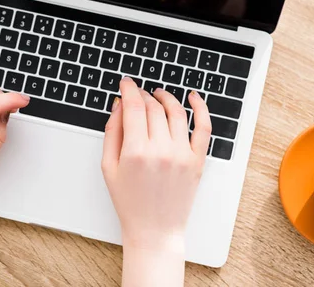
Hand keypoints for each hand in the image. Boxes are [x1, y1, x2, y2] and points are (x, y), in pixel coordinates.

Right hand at [101, 78, 210, 251]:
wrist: (155, 230)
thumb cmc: (129, 202)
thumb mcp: (109, 167)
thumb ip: (112, 133)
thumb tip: (118, 105)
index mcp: (136, 152)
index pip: (134, 106)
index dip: (129, 89)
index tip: (126, 83)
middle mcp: (161, 150)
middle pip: (153, 107)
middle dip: (143, 94)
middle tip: (137, 92)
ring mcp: (182, 154)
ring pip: (176, 112)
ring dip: (166, 97)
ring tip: (158, 94)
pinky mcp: (198, 160)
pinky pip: (204, 127)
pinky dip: (200, 108)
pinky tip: (193, 97)